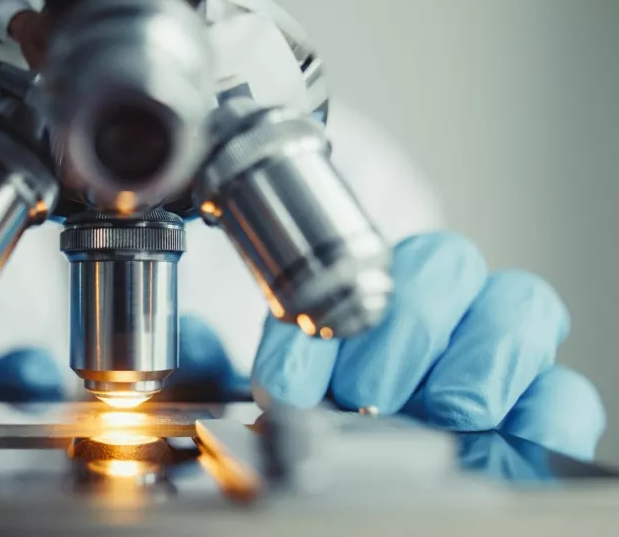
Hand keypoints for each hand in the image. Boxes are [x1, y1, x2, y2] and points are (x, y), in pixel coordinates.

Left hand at [251, 232, 605, 460]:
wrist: (363, 491)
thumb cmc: (323, 438)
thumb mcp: (265, 403)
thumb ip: (223, 364)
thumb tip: (186, 340)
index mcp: (365, 304)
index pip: (351, 268)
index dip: (318, 322)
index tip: (287, 380)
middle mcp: (435, 320)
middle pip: (445, 262)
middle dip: (401, 324)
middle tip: (364, 392)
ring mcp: (495, 361)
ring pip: (519, 303)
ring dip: (475, 353)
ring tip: (437, 408)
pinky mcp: (540, 415)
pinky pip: (566, 392)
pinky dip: (544, 407)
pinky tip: (496, 434)